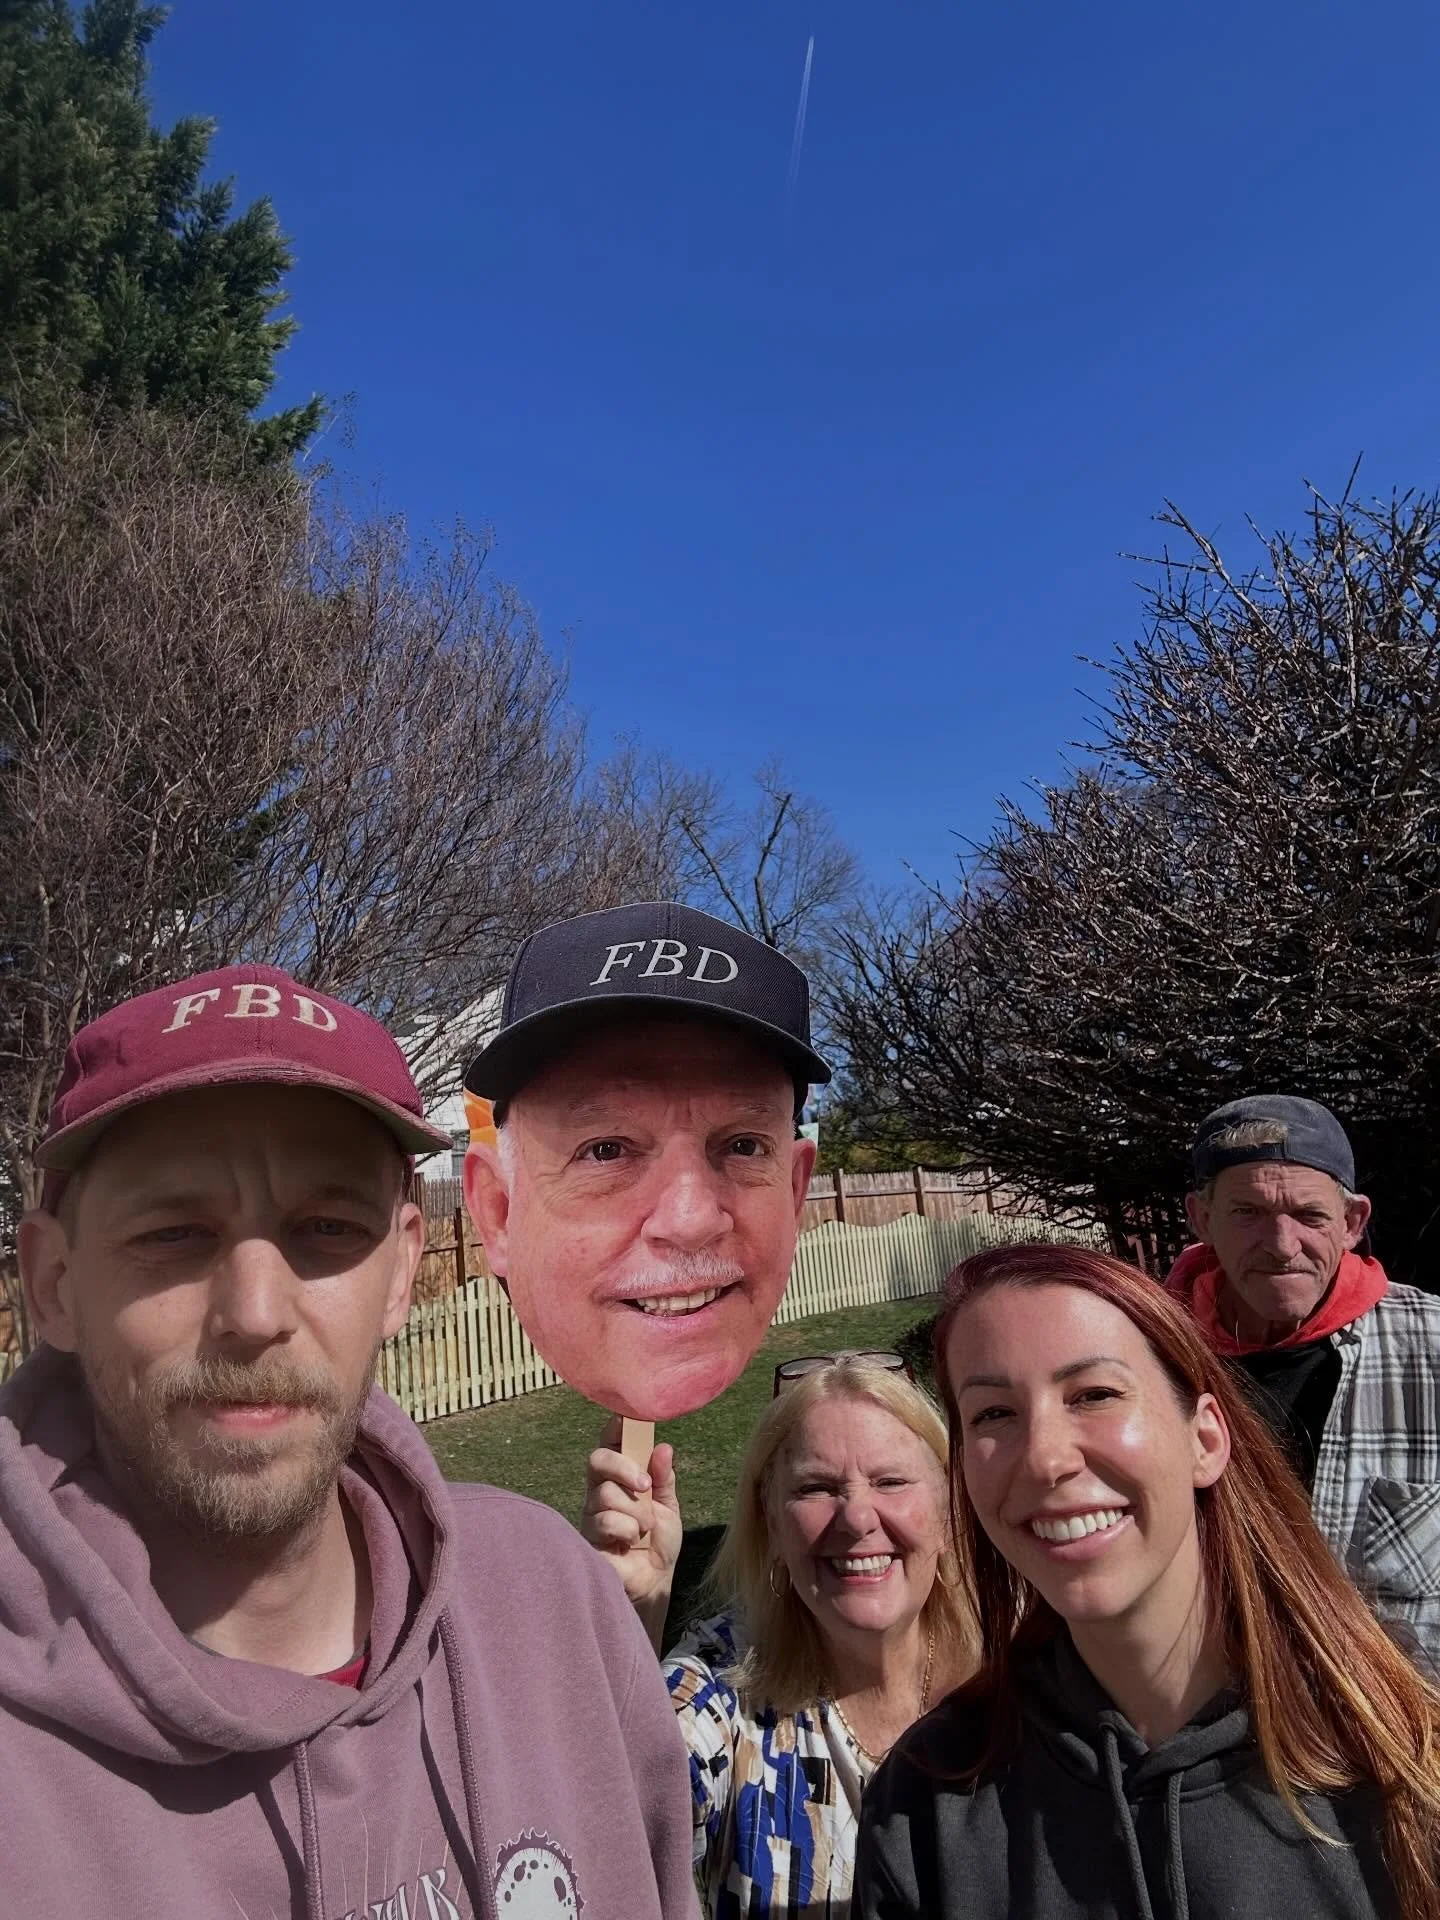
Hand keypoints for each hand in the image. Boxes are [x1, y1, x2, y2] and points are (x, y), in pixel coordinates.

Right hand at [581, 1416, 683, 1651]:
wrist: (656, 1580)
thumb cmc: (659, 1540)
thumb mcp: (668, 1505)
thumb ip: (664, 1478)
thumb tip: (663, 1447)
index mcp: (620, 1476)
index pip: (610, 1444)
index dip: (614, 1429)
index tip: (625, 1419)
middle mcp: (600, 1490)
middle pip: (597, 1460)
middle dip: (623, 1467)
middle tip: (645, 1485)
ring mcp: (591, 1512)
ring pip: (606, 1493)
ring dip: (635, 1511)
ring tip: (644, 1527)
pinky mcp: (587, 1536)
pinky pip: (605, 1520)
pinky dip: (627, 1529)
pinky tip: (631, 1541)